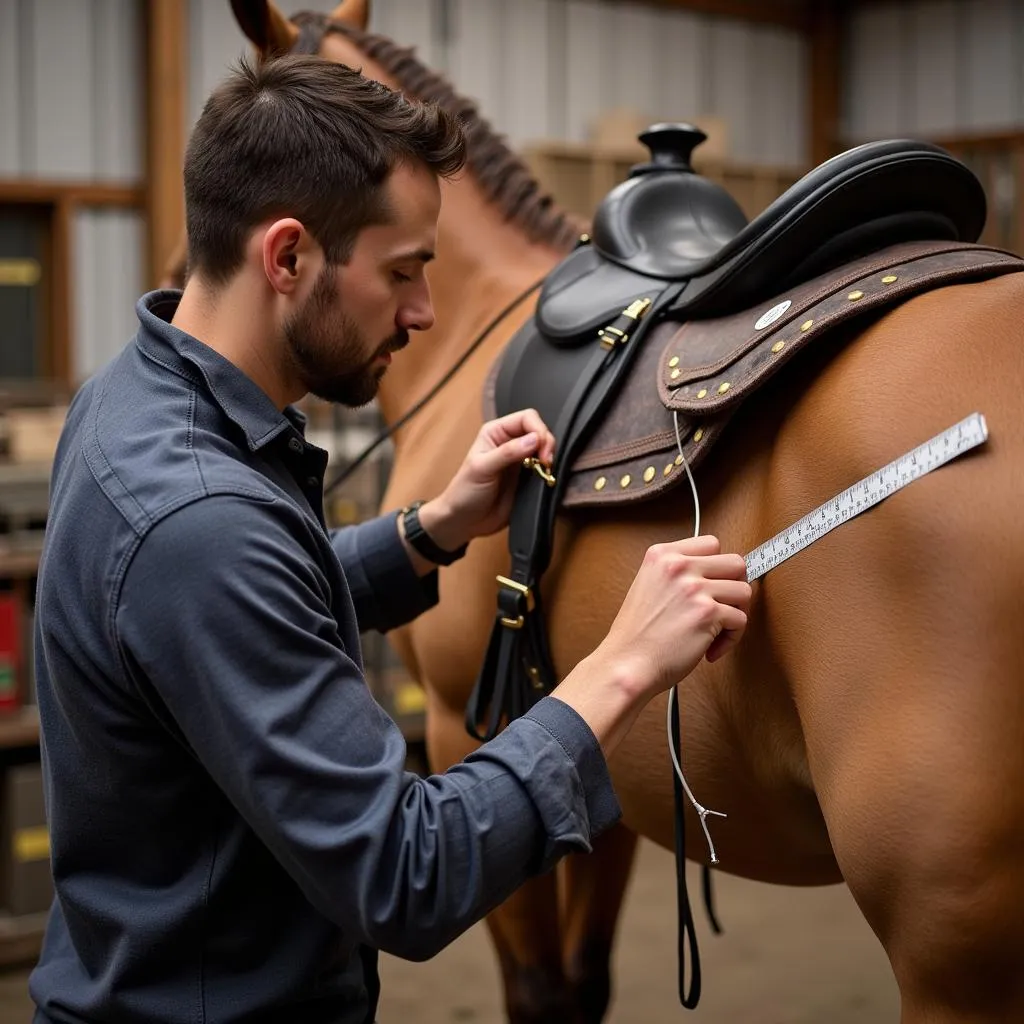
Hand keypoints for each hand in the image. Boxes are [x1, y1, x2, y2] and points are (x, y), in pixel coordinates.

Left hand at [417, 409, 555, 552]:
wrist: (465, 521)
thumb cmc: (465, 491)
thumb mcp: (482, 468)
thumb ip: (508, 453)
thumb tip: (535, 439)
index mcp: (496, 432)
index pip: (527, 418)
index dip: (539, 430)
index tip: (542, 450)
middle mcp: (510, 442)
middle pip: (539, 431)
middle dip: (547, 444)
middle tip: (546, 463)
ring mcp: (521, 460)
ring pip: (545, 449)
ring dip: (550, 458)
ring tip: (546, 471)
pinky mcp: (528, 478)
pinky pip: (545, 468)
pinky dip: (549, 471)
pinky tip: (545, 478)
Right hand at [598, 535, 750, 697]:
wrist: (627, 664)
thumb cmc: (636, 635)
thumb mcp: (647, 585)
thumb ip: (677, 574)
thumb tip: (715, 575)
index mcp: (662, 555)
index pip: (711, 544)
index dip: (718, 568)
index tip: (715, 585)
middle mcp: (678, 566)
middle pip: (735, 563)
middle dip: (734, 587)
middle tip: (723, 607)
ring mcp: (694, 588)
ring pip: (743, 591)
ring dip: (735, 613)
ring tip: (717, 629)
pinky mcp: (708, 613)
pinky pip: (740, 620)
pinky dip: (731, 638)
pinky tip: (711, 648)